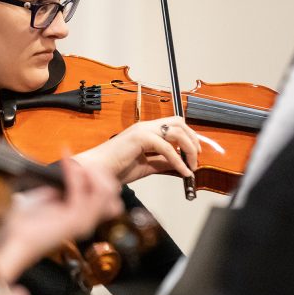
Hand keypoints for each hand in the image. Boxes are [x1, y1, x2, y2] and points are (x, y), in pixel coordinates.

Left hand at [0, 157, 123, 281]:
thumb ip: (61, 186)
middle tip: (82, 163)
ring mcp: (82, 221)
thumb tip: (69, 169)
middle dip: (100, 171)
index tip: (83, 161)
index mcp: (84, 215)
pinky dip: (73, 174)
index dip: (101, 174)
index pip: (110, 193)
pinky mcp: (72, 220)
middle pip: (113, 191)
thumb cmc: (26, 223)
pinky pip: (80, 191)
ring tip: (74, 164)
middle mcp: (88, 220)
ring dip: (88, 171)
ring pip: (103, 191)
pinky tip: (66, 164)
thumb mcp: (46, 198)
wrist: (13, 239)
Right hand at [74, 116, 199, 183]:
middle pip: (179, 122)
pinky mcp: (140, 138)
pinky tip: (182, 172)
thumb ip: (162, 162)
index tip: (194, 154)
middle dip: (193, 139)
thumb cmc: (114, 168)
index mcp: (145, 131)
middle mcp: (145, 126)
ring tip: (191, 167)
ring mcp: (142, 130)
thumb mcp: (146, 165)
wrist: (97, 172)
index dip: (188, 137)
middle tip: (196, 158)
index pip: (173, 125)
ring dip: (189, 149)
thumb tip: (179, 164)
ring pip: (176, 132)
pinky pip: (167, 148)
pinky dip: (178, 161)